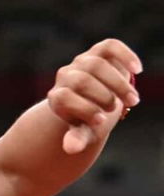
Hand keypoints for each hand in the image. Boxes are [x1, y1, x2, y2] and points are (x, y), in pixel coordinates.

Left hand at [48, 39, 142, 154]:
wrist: (98, 100)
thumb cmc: (90, 118)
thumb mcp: (85, 130)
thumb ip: (78, 137)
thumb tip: (71, 149)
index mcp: (58, 97)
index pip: (64, 98)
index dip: (82, 109)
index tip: (100, 121)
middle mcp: (66, 76)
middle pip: (82, 81)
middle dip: (103, 96)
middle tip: (117, 110)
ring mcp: (82, 62)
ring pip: (97, 65)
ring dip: (118, 83)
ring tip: (133, 100)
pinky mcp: (99, 51)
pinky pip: (110, 46)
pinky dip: (125, 56)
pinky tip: (137, 70)